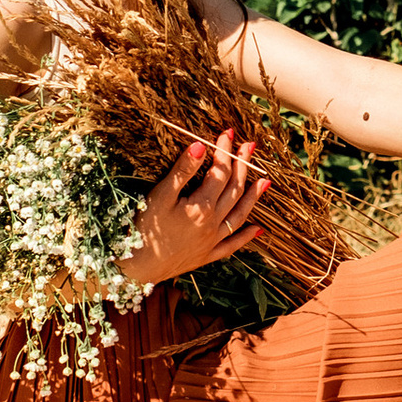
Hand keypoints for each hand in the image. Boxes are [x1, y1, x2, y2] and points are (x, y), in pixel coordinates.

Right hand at [129, 133, 269, 288]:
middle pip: (234, 189)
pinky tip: (258, 230)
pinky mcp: (207, 256)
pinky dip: (246, 237)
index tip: (228, 134)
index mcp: (202, 206)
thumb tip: (200, 145)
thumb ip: (182, 171)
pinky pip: (232, 245)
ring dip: (253, 197)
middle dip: (242, 166)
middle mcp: (213, 224)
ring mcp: (212, 241)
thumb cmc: (143, 229)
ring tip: (265, 181)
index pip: (220, 172)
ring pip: (239, 215)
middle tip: (249, 146)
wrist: (135, 268)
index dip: (225, 151)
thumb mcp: (159, 196)